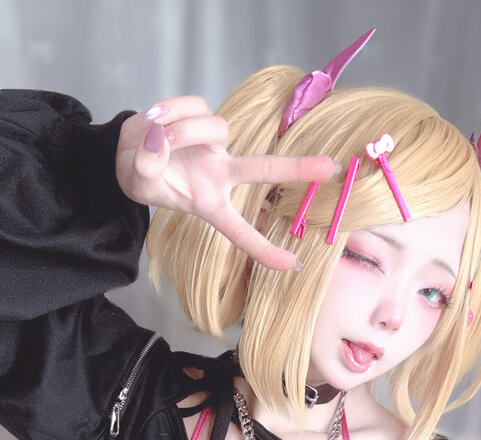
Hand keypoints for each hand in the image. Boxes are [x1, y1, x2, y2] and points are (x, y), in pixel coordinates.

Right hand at [115, 95, 338, 270]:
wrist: (124, 152)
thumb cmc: (139, 177)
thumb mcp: (139, 183)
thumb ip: (148, 167)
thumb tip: (161, 138)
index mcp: (210, 203)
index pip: (240, 232)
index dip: (264, 250)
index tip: (293, 266)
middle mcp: (219, 173)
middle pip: (262, 169)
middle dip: (296, 167)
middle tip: (331, 167)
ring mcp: (214, 144)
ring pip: (214, 126)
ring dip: (181, 130)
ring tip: (155, 138)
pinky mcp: (203, 115)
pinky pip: (193, 106)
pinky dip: (170, 111)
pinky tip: (155, 122)